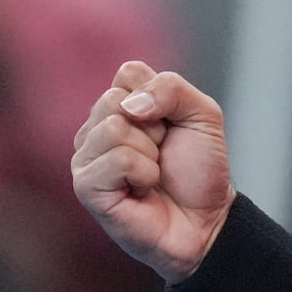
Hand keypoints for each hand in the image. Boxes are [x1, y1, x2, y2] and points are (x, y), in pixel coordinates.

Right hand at [72, 62, 235, 282]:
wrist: (205, 219)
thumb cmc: (198, 168)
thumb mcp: (202, 114)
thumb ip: (171, 88)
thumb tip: (131, 104)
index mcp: (119, 105)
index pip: (128, 72)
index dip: (161, 97)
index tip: (170, 126)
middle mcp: (96, 128)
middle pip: (115, 98)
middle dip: (155, 126)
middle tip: (161, 153)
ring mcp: (86, 157)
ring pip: (114, 128)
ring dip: (149, 153)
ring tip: (152, 173)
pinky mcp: (86, 186)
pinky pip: (117, 159)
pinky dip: (144, 173)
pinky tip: (143, 189)